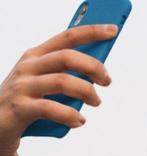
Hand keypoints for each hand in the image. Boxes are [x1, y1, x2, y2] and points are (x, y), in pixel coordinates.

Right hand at [0, 23, 116, 155]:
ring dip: (86, 92)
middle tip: (107, 81)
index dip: (91, 32)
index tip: (112, 30)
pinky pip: (51, 108)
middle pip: (67, 58)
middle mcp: (28, 67)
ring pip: (62, 81)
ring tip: (96, 102)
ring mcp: (23, 87)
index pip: (66, 37)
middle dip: (93, 67)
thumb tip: (98, 76)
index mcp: (36, 56)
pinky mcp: (20, 108)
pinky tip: (79, 121)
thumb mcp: (44, 85)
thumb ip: (66, 77)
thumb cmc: (26, 104)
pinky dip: (70, 115)